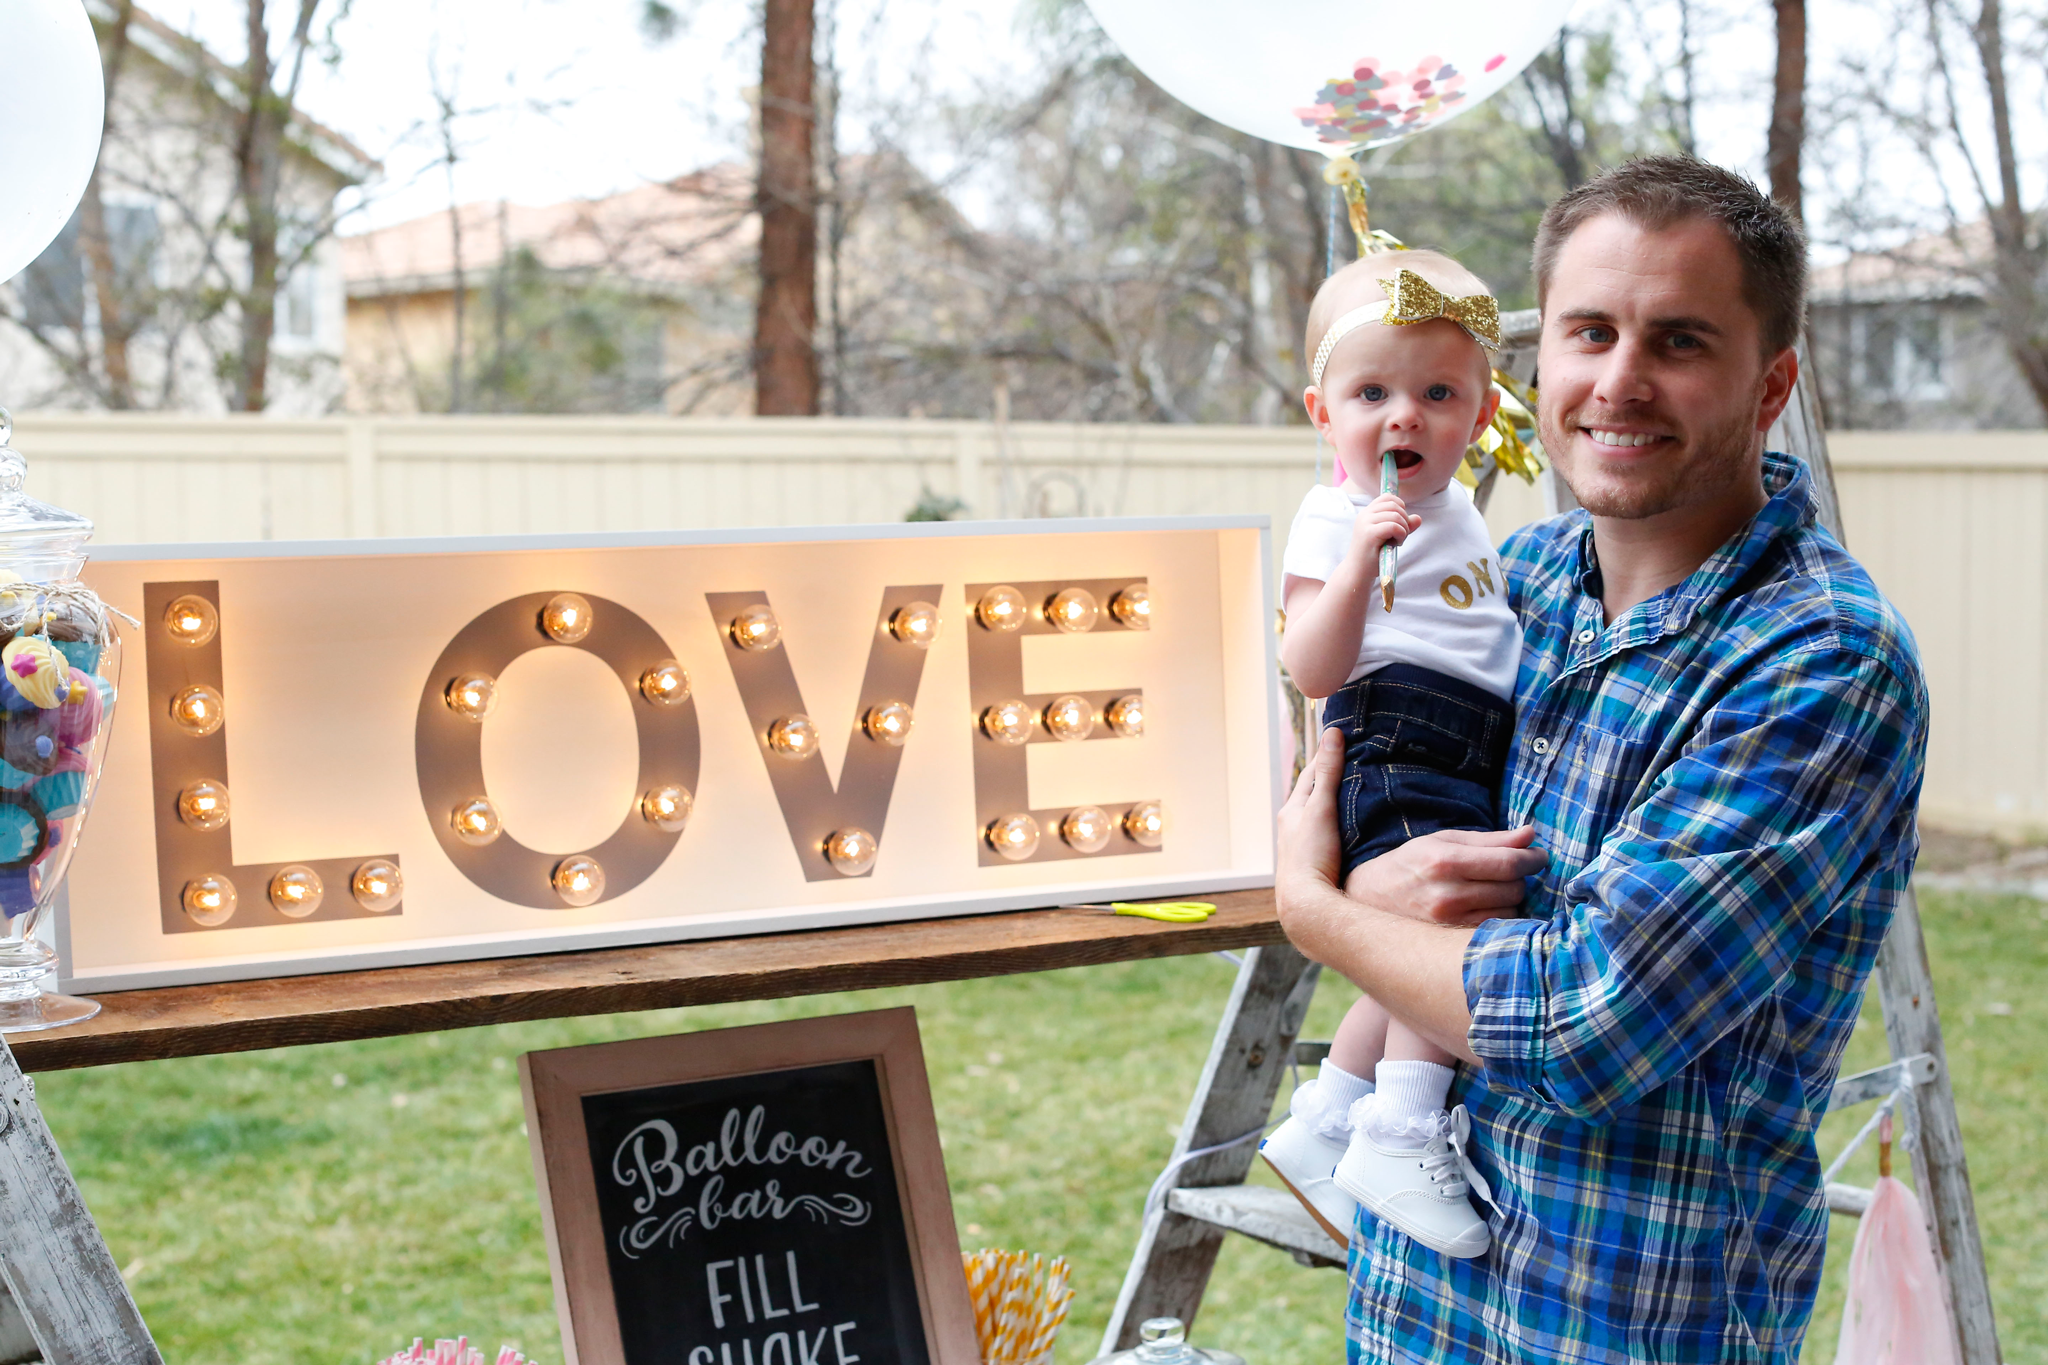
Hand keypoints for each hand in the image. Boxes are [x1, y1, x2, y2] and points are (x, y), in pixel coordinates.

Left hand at [1274, 727, 1346, 958]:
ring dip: (1337, 808)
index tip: (1341, 741)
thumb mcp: (1321, 808)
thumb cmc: (1310, 855)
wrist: (1306, 905)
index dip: (1325, 757)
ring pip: (1322, 819)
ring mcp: (1304, 848)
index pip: (1311, 774)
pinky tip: (1355, 833)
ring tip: (1360, 796)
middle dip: (1331, 782)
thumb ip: (1329, 773)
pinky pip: (1330, 838)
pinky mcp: (1316, 866)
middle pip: (1314, 797)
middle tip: (1356, 765)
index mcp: (1292, 810)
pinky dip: (1341, 829)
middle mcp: (1293, 827)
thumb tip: (1332, 733)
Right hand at [1348, 491, 1419, 565]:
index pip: (1388, 497)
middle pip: (1394, 505)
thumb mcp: (1390, 538)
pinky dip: (1401, 534)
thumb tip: (1418, 518)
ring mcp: (1365, 523)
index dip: (1400, 507)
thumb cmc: (1373, 557)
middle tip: (1400, 536)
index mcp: (1367, 513)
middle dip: (1404, 519)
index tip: (1400, 523)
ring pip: (1396, 515)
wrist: (1358, 574)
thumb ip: (1403, 526)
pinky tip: (1396, 544)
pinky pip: (1394, 526)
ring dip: (1404, 529)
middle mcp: (1364, 515)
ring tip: (1398, 541)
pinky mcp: (1369, 534)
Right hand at [1348, 826, 1548, 925]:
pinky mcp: (1452, 944)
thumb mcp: (1441, 841)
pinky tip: (1484, 910)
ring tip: (1491, 891)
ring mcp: (1450, 924)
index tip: (1539, 856)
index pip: (1509, 862)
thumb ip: (1489, 839)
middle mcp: (1448, 895)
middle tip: (1508, 872)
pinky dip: (1499, 919)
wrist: (1368, 903)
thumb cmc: (1408, 866)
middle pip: (1513, 888)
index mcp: (1445, 862)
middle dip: (1518, 878)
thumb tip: (1530, 834)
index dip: (1532, 858)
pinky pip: (1496, 931)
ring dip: (1510, 900)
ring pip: (1509, 912)